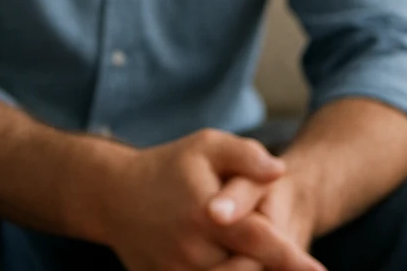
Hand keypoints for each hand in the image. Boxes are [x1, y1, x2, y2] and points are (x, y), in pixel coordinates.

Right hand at [90, 129, 324, 270]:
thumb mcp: (206, 147)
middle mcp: (193, 249)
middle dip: (270, 266)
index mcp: (207, 214)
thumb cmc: (169, 168)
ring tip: (256, 258)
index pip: (261, 241)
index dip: (292, 260)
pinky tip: (232, 263)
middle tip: (285, 256)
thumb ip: (246, 155)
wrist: (113, 196)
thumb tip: (280, 170)